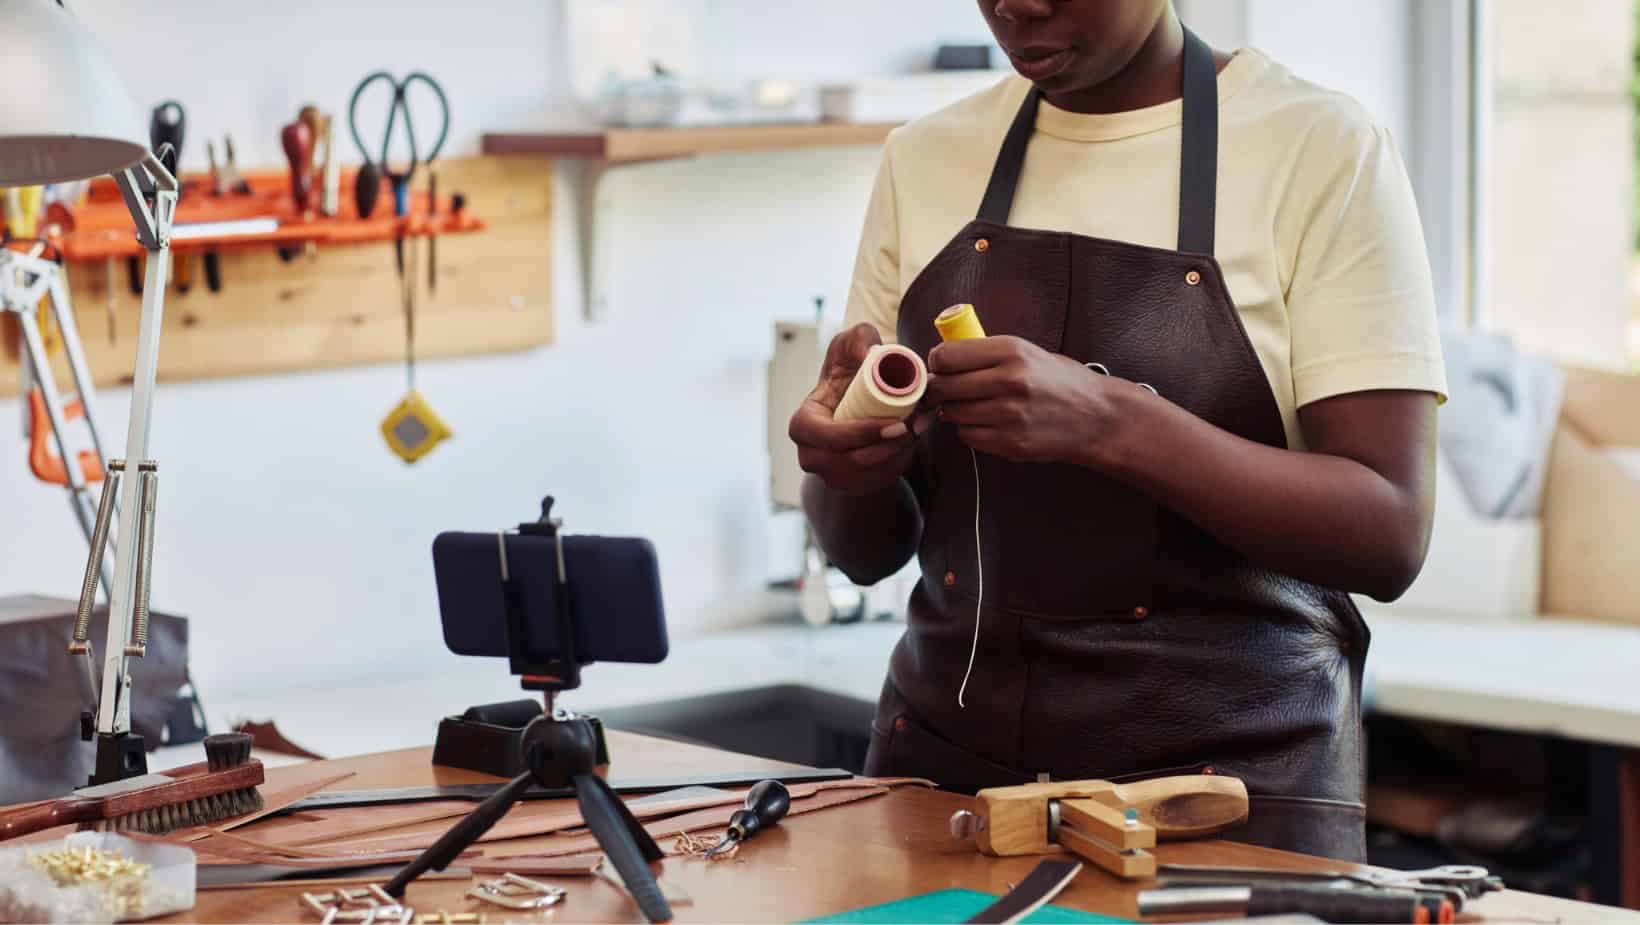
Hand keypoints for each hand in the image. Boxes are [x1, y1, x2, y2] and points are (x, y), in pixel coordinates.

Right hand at [788, 324, 918, 493]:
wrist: (855, 399)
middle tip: (915, 427)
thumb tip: (868, 355)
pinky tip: (909, 442)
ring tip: (916, 430)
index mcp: (803, 424)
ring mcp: (830, 475)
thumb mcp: (851, 345)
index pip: (828, 437)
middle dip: (888, 446)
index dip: (862, 434)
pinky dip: (898, 463)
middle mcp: (811, 456)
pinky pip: (879, 480)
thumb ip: (858, 338)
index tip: (896, 423)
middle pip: (852, 460)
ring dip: (898, 454)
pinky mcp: (852, 485)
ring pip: (870, 473)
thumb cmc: (849, 370)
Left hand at [926, 335, 1118, 465]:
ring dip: (954, 410)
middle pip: (944, 386)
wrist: (1096, 416)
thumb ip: (987, 353)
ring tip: (970, 405)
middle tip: (944, 389)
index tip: (940, 366)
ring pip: (953, 414)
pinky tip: (985, 422)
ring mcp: (1010, 415)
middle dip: (938, 388)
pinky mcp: (1011, 443)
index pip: (947, 356)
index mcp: (1011, 351)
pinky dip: (969, 430)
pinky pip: (968, 436)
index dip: (936, 362)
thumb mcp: (1027, 352)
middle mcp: (1010, 381)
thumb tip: (942, 359)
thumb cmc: (1059, 380)